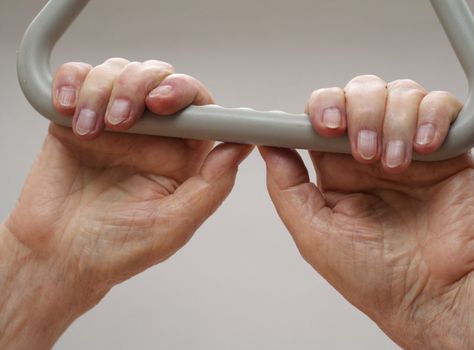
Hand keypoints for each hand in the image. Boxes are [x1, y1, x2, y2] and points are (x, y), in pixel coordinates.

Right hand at [0, 58, 251, 348]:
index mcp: (182, 153)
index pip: (196, 104)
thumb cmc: (118, 248)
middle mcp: (152, 133)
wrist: (57, 258)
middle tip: (123, 118)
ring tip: (91, 129)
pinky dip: (71, 83)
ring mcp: (113, 122)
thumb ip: (211, 187)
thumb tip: (240, 147)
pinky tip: (69, 109)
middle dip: (140, 85)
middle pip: (157, 76)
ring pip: (117, 71)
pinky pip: (76, 78)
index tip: (164, 102)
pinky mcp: (75, 117)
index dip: (185, 91)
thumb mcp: (173, 225)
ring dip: (103, 90)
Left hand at [260, 75, 473, 348]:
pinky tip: (424, 148)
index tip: (325, 125)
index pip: (323, 112)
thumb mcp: (314, 233)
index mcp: (335, 167)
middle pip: (360, 91)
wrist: (430, 297)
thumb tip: (267, 144)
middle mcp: (371, 150)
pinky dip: (432, 117)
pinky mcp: (448, 149)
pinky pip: (442, 105)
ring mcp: (408, 145)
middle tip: (362, 153)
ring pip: (399, 92)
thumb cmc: (371, 275)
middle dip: (359, 111)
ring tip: (394, 165)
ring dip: (393, 121)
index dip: (322, 107)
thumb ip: (287, 187)